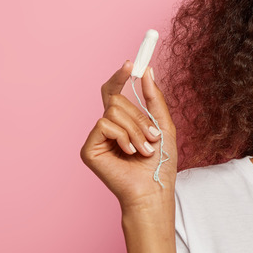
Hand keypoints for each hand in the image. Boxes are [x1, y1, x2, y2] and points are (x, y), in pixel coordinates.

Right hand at [80, 61, 177, 208]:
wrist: (154, 188)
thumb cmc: (161, 162)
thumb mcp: (163, 125)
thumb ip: (154, 98)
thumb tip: (148, 71)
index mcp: (123, 121)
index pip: (115, 92)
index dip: (120, 76)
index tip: (131, 63)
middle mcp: (107, 127)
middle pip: (117, 100)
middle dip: (140, 117)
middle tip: (153, 136)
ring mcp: (97, 138)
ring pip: (113, 111)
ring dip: (136, 130)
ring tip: (144, 149)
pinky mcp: (88, 149)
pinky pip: (104, 125)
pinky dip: (123, 137)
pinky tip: (129, 153)